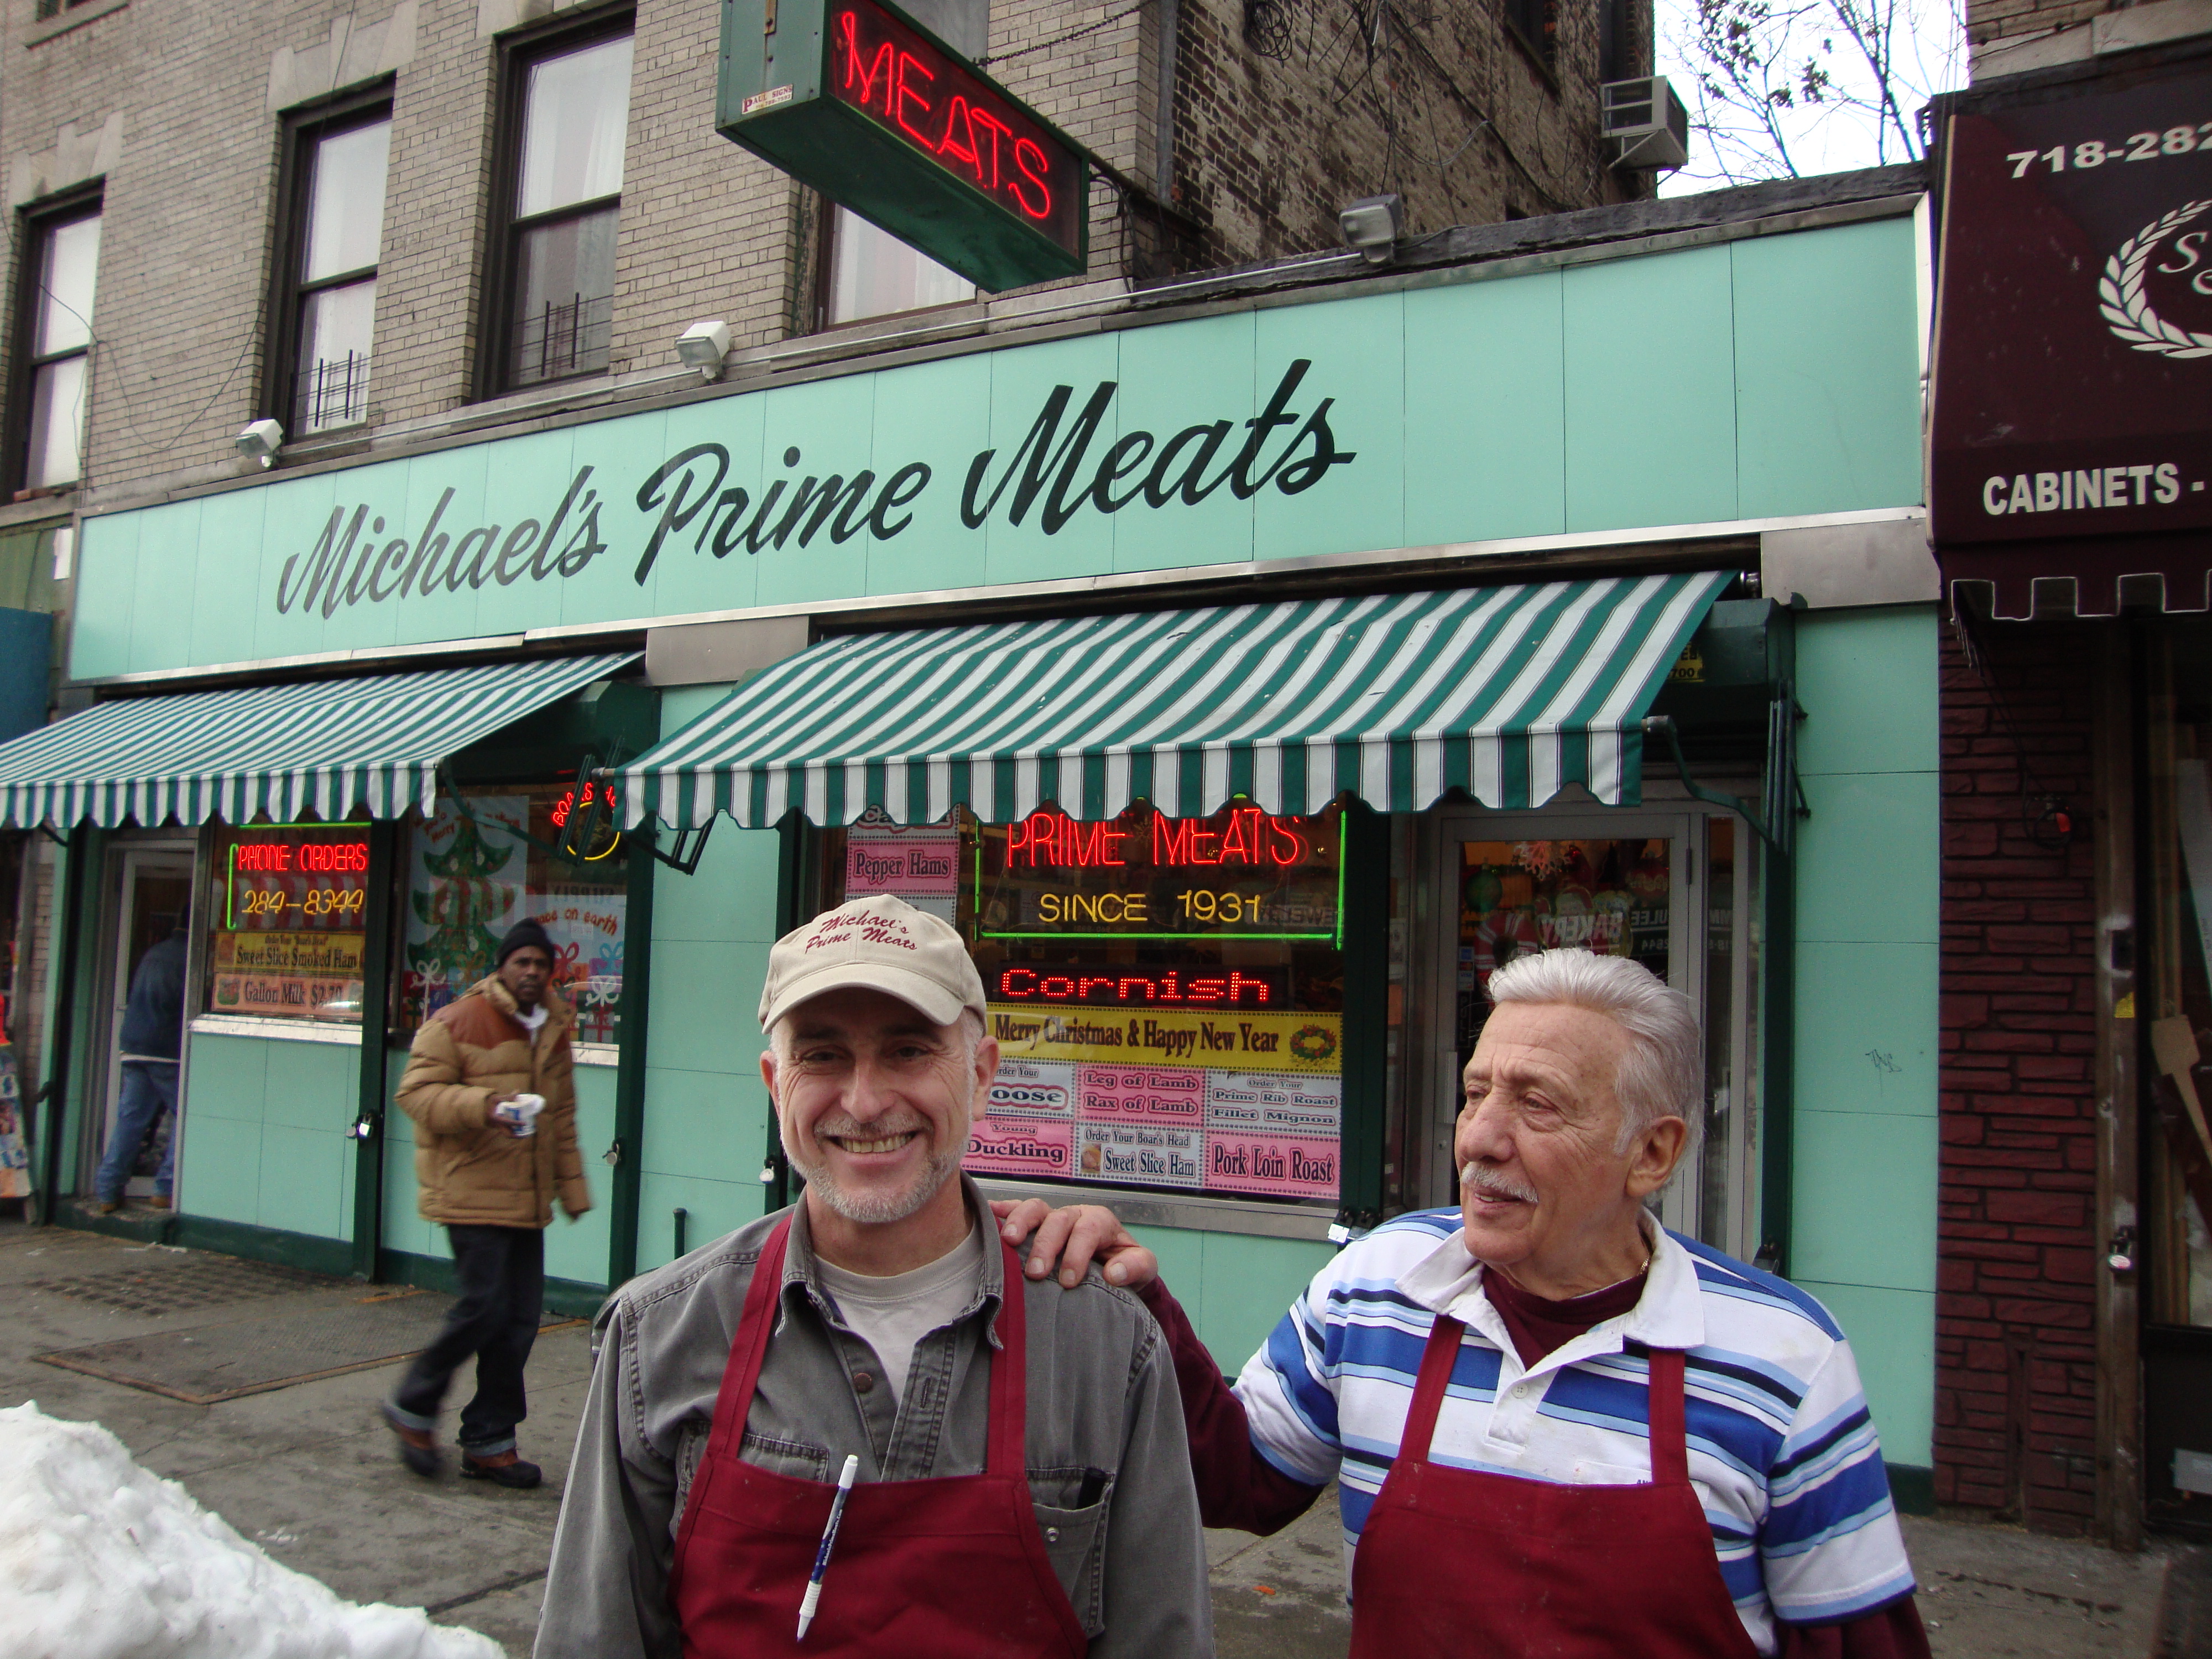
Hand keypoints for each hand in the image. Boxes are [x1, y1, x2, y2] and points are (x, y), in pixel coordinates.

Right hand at [992, 1199, 1156, 1290]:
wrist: (1117, 1266)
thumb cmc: (1126, 1265)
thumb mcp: (1143, 1268)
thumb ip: (1136, 1268)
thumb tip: (1114, 1273)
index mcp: (1101, 1222)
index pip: (1088, 1230)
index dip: (1077, 1253)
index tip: (1070, 1281)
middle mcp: (1075, 1215)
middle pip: (1058, 1219)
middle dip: (1046, 1244)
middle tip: (1037, 1272)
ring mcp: (1053, 1217)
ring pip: (1036, 1208)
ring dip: (1021, 1222)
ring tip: (1007, 1241)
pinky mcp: (1037, 1223)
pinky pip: (1018, 1209)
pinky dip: (1004, 1210)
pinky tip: (989, 1212)